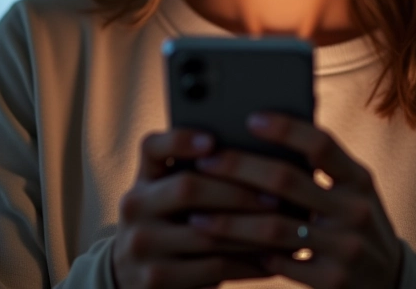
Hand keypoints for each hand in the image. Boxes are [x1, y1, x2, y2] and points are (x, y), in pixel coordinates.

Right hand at [111, 127, 277, 288]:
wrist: (135, 278)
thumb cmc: (171, 224)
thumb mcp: (168, 196)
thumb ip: (194, 174)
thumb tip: (256, 157)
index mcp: (143, 178)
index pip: (151, 146)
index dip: (180, 140)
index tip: (212, 140)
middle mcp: (134, 207)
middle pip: (188, 188)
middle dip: (237, 191)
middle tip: (275, 195)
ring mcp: (141, 245)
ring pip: (206, 234)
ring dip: (250, 231)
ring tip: (281, 225)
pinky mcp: (155, 281)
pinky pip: (211, 268)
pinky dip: (245, 262)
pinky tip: (269, 257)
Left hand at [188, 113, 403, 287]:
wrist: (391, 283)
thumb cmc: (356, 221)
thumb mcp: (352, 189)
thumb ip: (321, 163)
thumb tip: (272, 123)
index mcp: (359, 178)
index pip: (320, 143)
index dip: (284, 129)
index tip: (250, 119)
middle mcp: (356, 210)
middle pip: (286, 181)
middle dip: (239, 169)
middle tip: (205, 162)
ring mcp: (345, 249)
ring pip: (273, 228)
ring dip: (229, 221)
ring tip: (197, 214)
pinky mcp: (332, 282)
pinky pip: (278, 264)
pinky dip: (248, 254)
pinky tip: (223, 247)